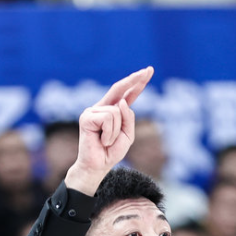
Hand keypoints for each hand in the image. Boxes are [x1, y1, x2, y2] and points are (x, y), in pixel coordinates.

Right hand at [64, 66, 153, 195]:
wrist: (98, 166)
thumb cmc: (111, 151)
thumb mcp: (128, 135)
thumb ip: (128, 118)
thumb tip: (121, 102)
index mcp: (113, 111)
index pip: (127, 94)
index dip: (137, 83)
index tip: (148, 71)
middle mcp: (102, 107)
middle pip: (119, 89)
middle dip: (134, 80)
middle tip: (148, 70)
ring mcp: (93, 111)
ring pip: (116, 111)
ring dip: (116, 131)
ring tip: (108, 141)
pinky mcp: (87, 117)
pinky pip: (108, 119)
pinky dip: (109, 133)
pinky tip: (102, 141)